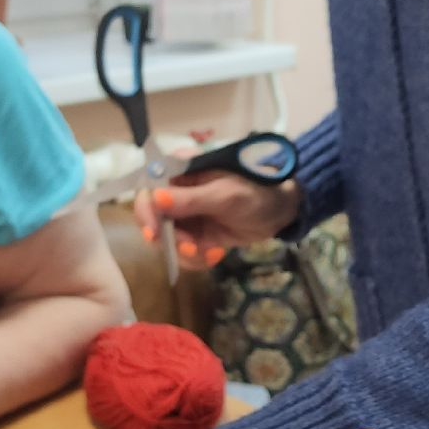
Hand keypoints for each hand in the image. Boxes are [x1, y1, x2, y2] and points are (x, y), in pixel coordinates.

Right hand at [135, 172, 302, 270]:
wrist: (282, 210)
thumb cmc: (258, 190)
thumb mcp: (226, 195)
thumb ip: (191, 199)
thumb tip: (155, 199)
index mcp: (181, 170)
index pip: (149, 187)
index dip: (146, 211)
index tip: (155, 233)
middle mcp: (178, 191)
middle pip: (153, 217)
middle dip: (169, 238)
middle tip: (190, 247)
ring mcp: (186, 214)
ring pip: (167, 238)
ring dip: (183, 251)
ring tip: (208, 253)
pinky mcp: (196, 233)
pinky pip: (183, 250)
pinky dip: (195, 258)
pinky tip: (214, 255)